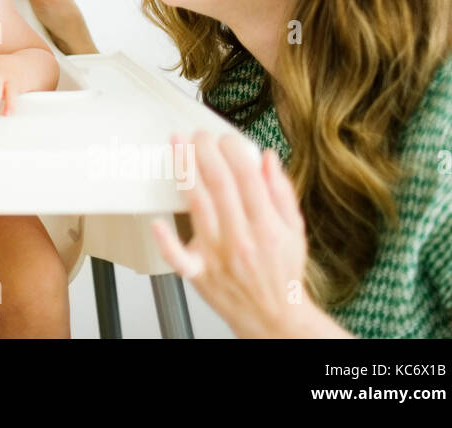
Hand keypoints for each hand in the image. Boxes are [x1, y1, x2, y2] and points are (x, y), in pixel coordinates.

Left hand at [150, 131, 334, 337]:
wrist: (274, 316)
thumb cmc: (282, 271)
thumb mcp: (294, 230)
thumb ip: (281, 192)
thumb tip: (267, 158)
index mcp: (267, 225)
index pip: (247, 177)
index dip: (233, 150)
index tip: (225, 137)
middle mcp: (242, 237)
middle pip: (220, 184)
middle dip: (206, 152)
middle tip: (198, 134)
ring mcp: (218, 255)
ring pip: (197, 205)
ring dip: (185, 171)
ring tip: (177, 146)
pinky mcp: (199, 272)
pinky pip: (179, 257)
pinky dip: (167, 241)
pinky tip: (157, 222)